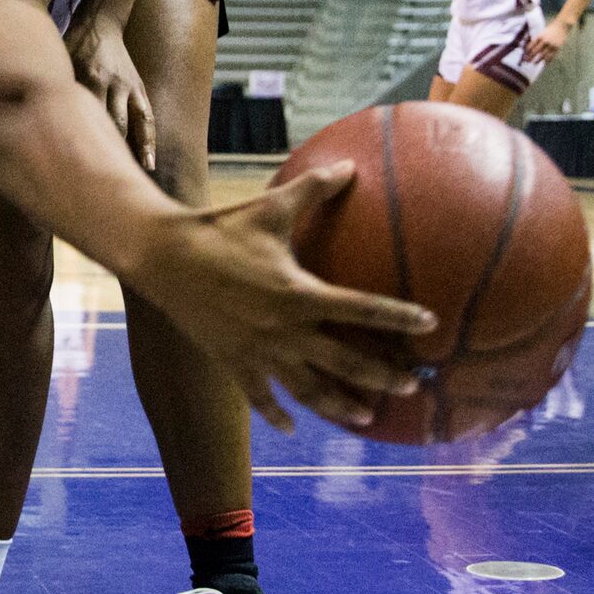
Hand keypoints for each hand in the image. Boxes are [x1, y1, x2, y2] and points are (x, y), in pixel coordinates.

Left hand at [66, 16, 153, 171]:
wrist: (100, 23)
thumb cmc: (71, 47)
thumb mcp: (58, 63)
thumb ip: (53, 90)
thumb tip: (30, 122)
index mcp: (88, 78)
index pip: (84, 115)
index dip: (80, 142)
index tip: (73, 170)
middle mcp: (110, 83)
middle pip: (110, 123)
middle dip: (106, 152)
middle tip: (99, 182)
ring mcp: (127, 87)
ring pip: (132, 124)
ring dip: (133, 151)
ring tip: (134, 177)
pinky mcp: (138, 88)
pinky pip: (146, 118)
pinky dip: (148, 140)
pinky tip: (149, 162)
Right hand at [124, 162, 437, 434]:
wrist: (163, 258)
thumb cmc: (220, 228)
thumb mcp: (270, 207)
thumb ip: (314, 189)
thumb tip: (350, 165)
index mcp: (299, 293)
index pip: (361, 307)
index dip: (398, 317)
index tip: (430, 325)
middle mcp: (284, 329)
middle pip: (345, 362)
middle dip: (383, 377)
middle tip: (415, 386)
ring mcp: (259, 352)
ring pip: (308, 390)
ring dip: (340, 407)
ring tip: (367, 418)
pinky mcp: (233, 362)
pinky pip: (259, 397)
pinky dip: (276, 415)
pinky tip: (291, 428)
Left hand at [525, 17, 573, 64]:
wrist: (561, 26)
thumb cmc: (550, 29)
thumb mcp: (542, 32)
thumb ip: (537, 39)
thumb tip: (529, 47)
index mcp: (540, 36)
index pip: (531, 45)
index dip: (527, 51)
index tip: (524, 55)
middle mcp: (545, 41)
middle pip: (536, 51)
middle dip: (530, 57)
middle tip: (527, 61)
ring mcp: (551, 45)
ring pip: (543, 55)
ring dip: (538, 60)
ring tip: (534, 63)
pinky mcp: (557, 48)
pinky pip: (551, 56)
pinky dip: (547, 60)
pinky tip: (544, 63)